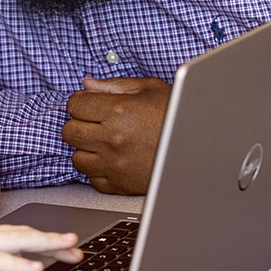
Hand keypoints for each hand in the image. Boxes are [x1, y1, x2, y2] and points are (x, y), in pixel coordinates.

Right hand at [0, 214, 81, 270]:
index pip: (4, 232)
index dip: (30, 241)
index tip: (47, 251)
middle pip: (19, 231)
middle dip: (50, 239)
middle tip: (75, 245)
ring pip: (17, 240)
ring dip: (47, 246)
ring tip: (70, 250)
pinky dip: (19, 264)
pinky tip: (35, 270)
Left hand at [63, 77, 171, 194]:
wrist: (201, 149)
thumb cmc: (178, 116)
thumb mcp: (150, 89)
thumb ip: (114, 85)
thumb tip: (88, 85)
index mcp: (118, 111)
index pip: (75, 104)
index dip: (81, 101)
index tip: (90, 104)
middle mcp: (112, 139)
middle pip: (69, 131)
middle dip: (80, 123)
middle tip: (95, 121)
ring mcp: (114, 164)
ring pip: (77, 157)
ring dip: (87, 148)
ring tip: (105, 141)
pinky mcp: (119, 185)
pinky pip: (92, 178)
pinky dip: (99, 169)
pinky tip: (113, 158)